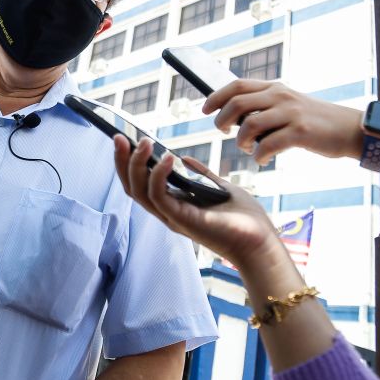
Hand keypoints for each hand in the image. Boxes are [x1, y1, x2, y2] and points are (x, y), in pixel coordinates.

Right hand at [114, 135, 279, 270]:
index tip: (125, 140)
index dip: (128, 163)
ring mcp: (172, 217)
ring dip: (136, 165)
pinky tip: (166, 156)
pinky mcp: (181, 220)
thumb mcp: (218, 188)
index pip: (139, 184)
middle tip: (119, 138)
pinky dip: (158, 175)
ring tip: (142, 142)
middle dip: (122, 162)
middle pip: (131, 187)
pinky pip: (159, 196)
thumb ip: (200, 175)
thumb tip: (185, 159)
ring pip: (139, 192)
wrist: (261, 242)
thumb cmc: (244, 219)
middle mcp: (167, 213)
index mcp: (173, 206)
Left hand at [203, 80, 362, 164]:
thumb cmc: (314, 122)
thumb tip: (233, 117)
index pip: (237, 86)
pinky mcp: (301, 132)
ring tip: (246, 149)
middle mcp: (280, 96)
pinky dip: (259, 155)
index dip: (216, 97)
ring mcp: (291, 113)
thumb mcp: (288, 104)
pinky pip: (268, 144)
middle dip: (222, 120)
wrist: (351, 129)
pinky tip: (263, 160)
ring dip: (240, 141)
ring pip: (249, 125)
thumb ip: (265, 106)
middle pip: (237, 103)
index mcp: (275, 88)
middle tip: (225, 133)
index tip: (204, 110)